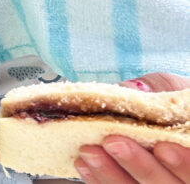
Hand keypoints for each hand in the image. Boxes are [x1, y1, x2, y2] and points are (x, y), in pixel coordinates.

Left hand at [74, 73, 189, 182]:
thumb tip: (132, 88)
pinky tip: (83, 163)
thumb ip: (161, 90)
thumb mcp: (176, 92)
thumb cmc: (175, 107)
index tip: (162, 148)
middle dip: (140, 166)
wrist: (159, 120)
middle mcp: (183, 179)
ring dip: (112, 174)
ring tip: (89, 151)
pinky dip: (100, 179)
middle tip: (112, 143)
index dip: (184, 163)